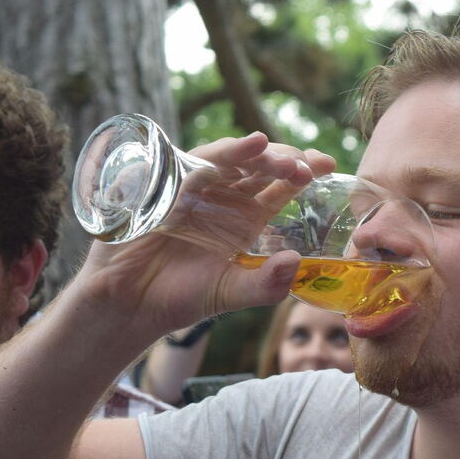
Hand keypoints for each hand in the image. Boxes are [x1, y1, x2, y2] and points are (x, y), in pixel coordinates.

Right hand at [77, 133, 335, 336]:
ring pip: (226, 159)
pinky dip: (210, 157)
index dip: (302, 173)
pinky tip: (232, 151)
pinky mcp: (162, 188)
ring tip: (272, 152)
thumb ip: (266, 285)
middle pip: (257, 165)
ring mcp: (192, 188)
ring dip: (249, 153)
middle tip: (305, 163)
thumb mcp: (231, 293)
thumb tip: (295, 263)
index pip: (280, 186)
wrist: (130, 306)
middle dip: (282, 159)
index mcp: (245, 216)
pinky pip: (186, 165)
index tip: (329, 164)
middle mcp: (223, 196)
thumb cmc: (183, 297)